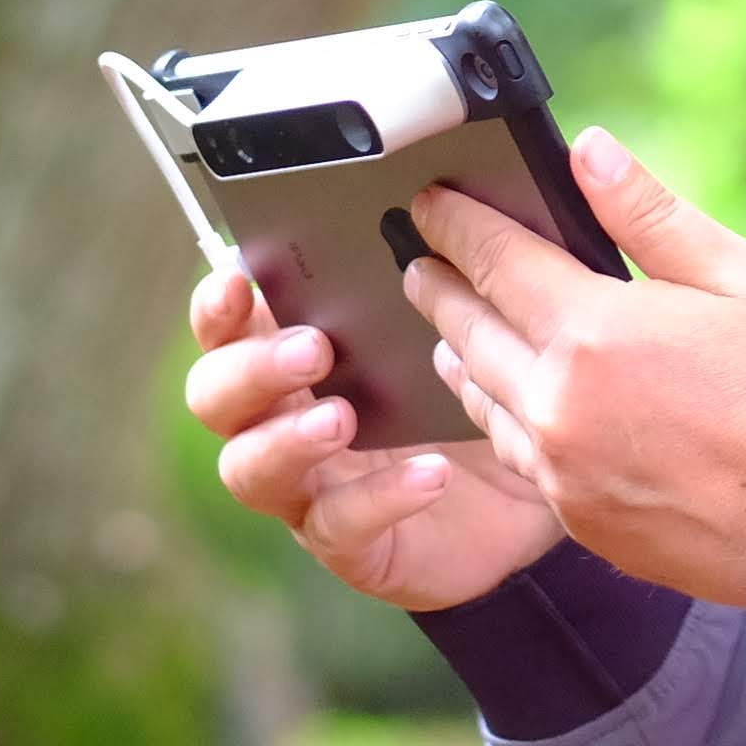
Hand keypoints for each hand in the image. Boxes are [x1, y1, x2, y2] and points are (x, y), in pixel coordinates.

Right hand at [184, 264, 563, 610]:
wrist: (531, 491)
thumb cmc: (477, 392)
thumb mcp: (458, 331)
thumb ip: (435, 278)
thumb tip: (446, 204)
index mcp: (294, 354)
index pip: (227, 325)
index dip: (217, 304)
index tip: (238, 278)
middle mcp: (280, 419)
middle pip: (213, 396)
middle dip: (250, 368)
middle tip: (312, 349)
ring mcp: (305, 486)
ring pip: (248, 468)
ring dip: (288, 438)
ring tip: (342, 417)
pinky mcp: (348, 542)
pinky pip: (338, 525)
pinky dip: (380, 496)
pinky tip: (431, 473)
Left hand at [404, 129, 745, 607]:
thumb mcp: (739, 277)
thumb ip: (649, 214)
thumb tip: (587, 151)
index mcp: (595, 332)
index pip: (497, 261)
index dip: (457, 225)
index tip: (429, 203)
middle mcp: (559, 404)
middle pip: (470, 331)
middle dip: (439, 287)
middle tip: (417, 259)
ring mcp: (562, 470)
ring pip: (483, 399)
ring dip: (459, 353)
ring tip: (447, 328)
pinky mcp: (578, 517)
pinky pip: (516, 455)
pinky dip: (497, 416)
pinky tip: (504, 404)